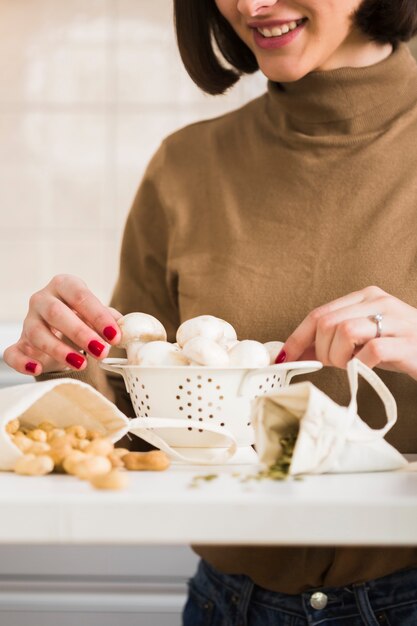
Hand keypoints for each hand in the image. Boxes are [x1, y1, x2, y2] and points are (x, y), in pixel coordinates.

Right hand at [4, 274, 121, 375]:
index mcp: (64, 285)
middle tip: (101, 351)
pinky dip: (23, 362)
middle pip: (57, 313)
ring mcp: (28, 321)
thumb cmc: (82, 318)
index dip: (98, 316)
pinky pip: (13, 352)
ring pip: (37, 334)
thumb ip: (111, 319)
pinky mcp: (19, 343)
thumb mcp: (97, 314)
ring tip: (81, 364)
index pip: (80, 296)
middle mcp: (42, 299)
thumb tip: (126, 328)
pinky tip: (38, 369)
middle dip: (80, 334)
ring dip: (59, 350)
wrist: (60, 330)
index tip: (115, 335)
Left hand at [279, 286, 416, 380]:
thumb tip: (292, 352)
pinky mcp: (408, 342)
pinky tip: (368, 368)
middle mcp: (378, 302)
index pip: (319, 313)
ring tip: (353, 364)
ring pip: (345, 332)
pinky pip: (371, 351)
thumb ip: (330, 342)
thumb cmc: (398, 346)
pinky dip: (362, 365)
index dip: (297, 337)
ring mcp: (395, 320)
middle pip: (327, 323)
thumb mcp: (362, 340)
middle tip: (334, 363)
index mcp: (364, 297)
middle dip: (321, 351)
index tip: (284, 357)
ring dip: (339, 357)